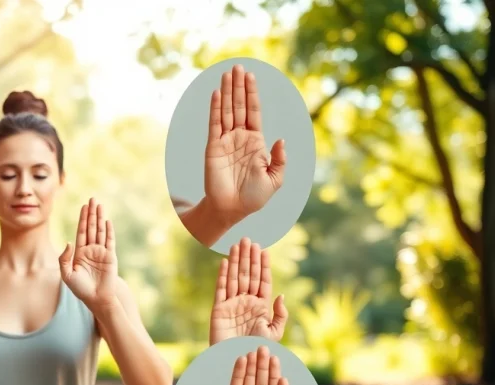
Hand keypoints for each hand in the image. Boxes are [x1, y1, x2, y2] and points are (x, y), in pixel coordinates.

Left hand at [59, 197, 117, 309]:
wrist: (96, 299)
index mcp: (80, 253)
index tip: (83, 207)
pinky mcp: (110, 257)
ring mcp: (102, 252)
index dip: (82, 219)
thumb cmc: (80, 289)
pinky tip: (107, 221)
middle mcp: (91, 250)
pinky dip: (108, 231)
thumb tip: (69, 242)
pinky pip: (109, 241)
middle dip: (91, 213)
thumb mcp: (66, 274)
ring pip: (101, 231)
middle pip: (91, 227)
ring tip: (100, 205)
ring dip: (100, 218)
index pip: (81, 232)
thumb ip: (64, 259)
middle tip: (92, 199)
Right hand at [203, 64, 285, 224]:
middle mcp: (240, 137)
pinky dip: (215, 109)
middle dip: (239, 86)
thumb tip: (281, 139)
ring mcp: (226, 141)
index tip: (250, 75)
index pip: (254, 112)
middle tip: (237, 66)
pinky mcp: (213, 147)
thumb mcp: (275, 180)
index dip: (252, 94)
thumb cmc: (254, 197)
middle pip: (240, 106)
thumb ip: (280, 160)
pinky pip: (214, 124)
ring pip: (227, 111)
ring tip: (227, 73)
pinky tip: (216, 94)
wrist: (232, 209)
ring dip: (227, 92)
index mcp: (256, 142)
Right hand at [209, 237, 286, 344]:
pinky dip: (222, 275)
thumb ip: (280, 315)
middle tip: (249, 239)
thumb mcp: (275, 333)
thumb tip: (281, 295)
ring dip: (236, 261)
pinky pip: (220, 288)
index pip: (262, 280)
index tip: (264, 250)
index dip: (263, 265)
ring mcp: (232, 304)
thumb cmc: (257, 350)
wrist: (237, 360)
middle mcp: (246, 302)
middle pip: (248, 275)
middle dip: (249, 257)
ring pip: (235, 277)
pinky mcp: (218, 309)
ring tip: (238, 244)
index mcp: (261, 306)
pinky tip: (224, 262)